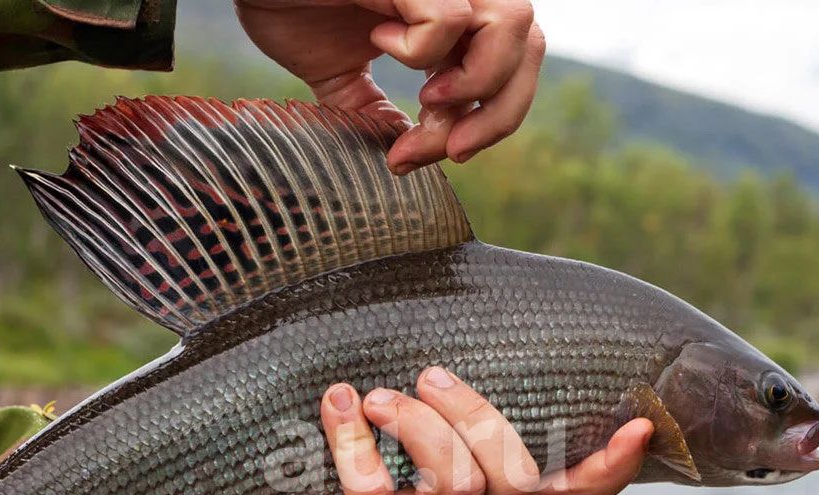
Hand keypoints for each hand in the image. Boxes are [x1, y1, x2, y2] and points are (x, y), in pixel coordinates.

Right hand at [234, 0, 545, 172]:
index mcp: (448, 14)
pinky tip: (379, 41)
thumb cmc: (289, 3)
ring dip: (475, 83)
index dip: (489, 122)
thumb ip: (372, 110)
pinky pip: (452, 18)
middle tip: (447, 150)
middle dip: (496, 116)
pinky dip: (422, 49)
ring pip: (515, 26)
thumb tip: (399, 151)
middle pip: (530, 50)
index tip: (433, 155)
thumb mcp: (338, 74)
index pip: (513, 69)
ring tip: (427, 98)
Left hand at [280, 367, 652, 494]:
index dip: (608, 468)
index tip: (641, 425)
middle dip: (476, 414)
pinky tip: (337, 404)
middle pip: (513, 477)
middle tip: (428, 375)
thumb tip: (462, 281)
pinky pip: (375, 491)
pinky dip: (353, 439)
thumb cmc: (363, 465)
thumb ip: (448, 403)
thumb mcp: (414, 438)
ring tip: (375, 396)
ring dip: (419, 424)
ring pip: (459, 484)